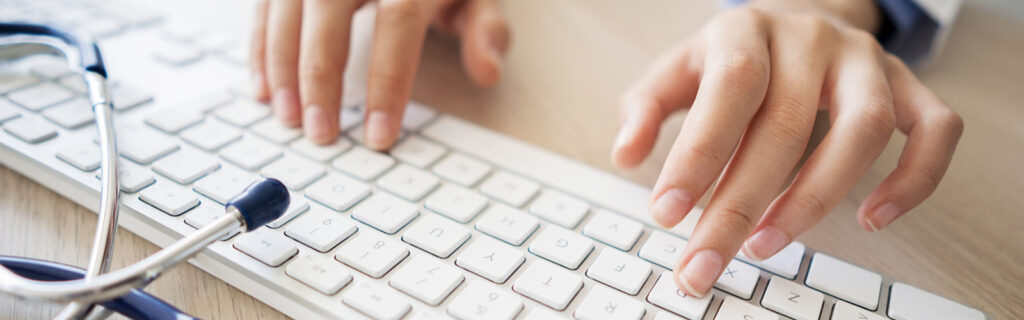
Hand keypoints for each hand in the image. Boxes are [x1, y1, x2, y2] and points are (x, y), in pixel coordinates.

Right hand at [250, 0, 508, 147]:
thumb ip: (486, 30)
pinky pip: (267, 5)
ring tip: (289, 118)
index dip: (387, 80)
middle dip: (320, 77)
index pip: (399, 20)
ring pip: (288, 6)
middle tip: (321, 134)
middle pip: (329, 10)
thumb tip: (488, 72)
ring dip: (282, 66)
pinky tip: (266, 88)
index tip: (379, 134)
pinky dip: (262, 46)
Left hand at [612, 0, 962, 296]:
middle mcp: (811, 40)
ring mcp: (866, 61)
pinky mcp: (907, 85)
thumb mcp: (677, 71)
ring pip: (863, 128)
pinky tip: (873, 220)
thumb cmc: (730, 59)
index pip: (728, 91)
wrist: (794, 18)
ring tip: (766, 245)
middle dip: (739, 206)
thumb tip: (625, 154)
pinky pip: (934, 130)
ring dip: (817, 198)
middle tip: (705, 262)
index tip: (666, 214)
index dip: (698, 155)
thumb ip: (646, 107)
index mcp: (746, 31)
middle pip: (785, 126)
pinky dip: (915, 179)